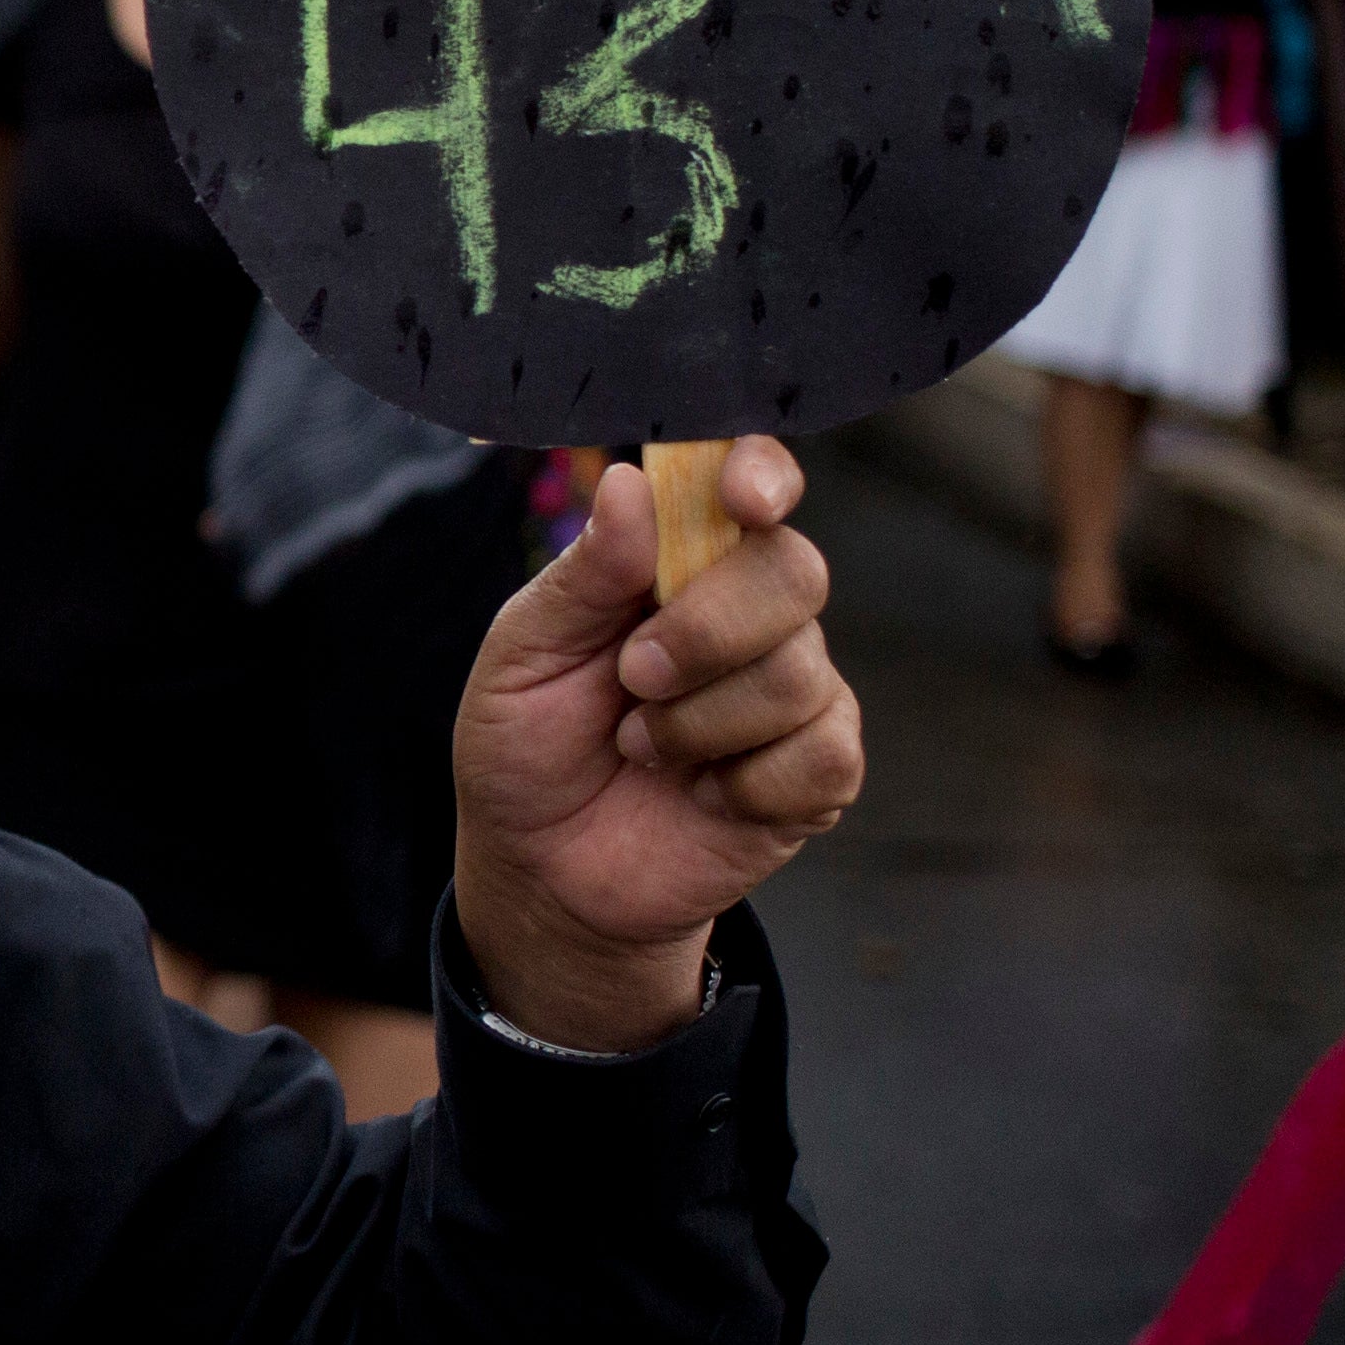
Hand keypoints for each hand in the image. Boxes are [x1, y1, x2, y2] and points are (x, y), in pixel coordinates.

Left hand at [448, 439, 862, 1049]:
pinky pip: (822, 754)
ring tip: (640, 747)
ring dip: (699, 722)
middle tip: (633, 676)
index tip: (743, 496)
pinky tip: (699, 796)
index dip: (762, 474)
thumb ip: (582, 575)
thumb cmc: (527, 747)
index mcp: (677, 564)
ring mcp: (794, 692)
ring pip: (798, 672)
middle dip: (707, 629)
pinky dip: (743, 783)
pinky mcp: (818, 772)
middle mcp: (750, 614)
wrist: (542, 869)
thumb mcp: (523, 655)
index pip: (750, 487)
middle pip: (793, 571)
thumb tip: (629, 482)